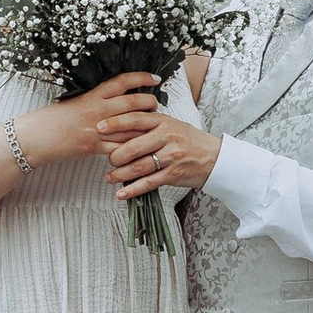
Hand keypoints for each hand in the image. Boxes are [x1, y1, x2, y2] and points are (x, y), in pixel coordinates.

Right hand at [16, 71, 162, 164]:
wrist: (35, 137)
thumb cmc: (51, 119)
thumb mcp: (73, 102)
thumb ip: (93, 99)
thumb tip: (111, 96)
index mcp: (92, 95)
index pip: (122, 81)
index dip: (141, 77)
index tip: (155, 78)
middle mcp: (97, 110)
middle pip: (134, 103)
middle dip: (150, 103)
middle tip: (157, 104)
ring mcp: (98, 129)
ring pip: (131, 126)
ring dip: (146, 127)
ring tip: (154, 126)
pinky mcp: (94, 147)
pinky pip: (120, 148)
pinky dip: (132, 148)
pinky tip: (141, 148)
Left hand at [100, 101, 221, 200]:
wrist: (214, 157)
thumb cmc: (188, 140)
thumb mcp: (171, 125)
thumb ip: (149, 124)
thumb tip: (119, 125)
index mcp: (163, 121)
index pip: (135, 119)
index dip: (115, 123)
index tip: (99, 127)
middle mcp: (167, 137)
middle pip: (133, 146)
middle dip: (116, 155)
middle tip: (108, 159)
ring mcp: (171, 156)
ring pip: (139, 166)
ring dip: (120, 174)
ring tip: (110, 177)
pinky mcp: (174, 174)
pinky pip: (149, 183)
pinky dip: (133, 189)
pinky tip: (121, 194)